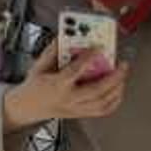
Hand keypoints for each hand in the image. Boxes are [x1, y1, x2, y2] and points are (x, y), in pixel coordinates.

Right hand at [4, 41, 128, 126]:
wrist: (27, 107)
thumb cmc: (34, 87)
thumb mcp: (39, 65)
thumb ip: (52, 51)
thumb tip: (64, 37)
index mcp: (57, 85)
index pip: (75, 71)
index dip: (88, 58)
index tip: (98, 47)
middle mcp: (69, 99)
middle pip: (96, 91)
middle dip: (113, 77)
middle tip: (122, 64)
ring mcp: (76, 109)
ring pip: (102, 103)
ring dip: (117, 89)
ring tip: (122, 75)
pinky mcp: (81, 113)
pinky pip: (102, 111)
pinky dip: (114, 101)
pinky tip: (119, 90)